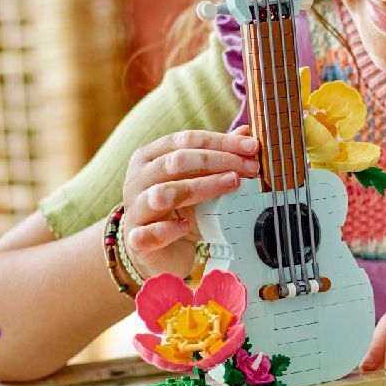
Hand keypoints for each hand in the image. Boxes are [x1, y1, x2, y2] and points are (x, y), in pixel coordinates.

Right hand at [121, 129, 257, 279]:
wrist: (158, 254)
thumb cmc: (178, 212)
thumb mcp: (199, 182)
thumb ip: (218, 157)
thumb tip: (245, 132)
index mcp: (149, 158)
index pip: (184, 140)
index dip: (220, 142)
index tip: (252, 147)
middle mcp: (137, 180)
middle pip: (176, 161)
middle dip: (218, 161)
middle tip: (249, 169)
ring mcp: (134, 210)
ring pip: (163, 193)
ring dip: (201, 187)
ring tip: (230, 186)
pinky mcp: (137, 240)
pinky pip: (150, 233)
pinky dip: (170, 229)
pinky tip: (187, 226)